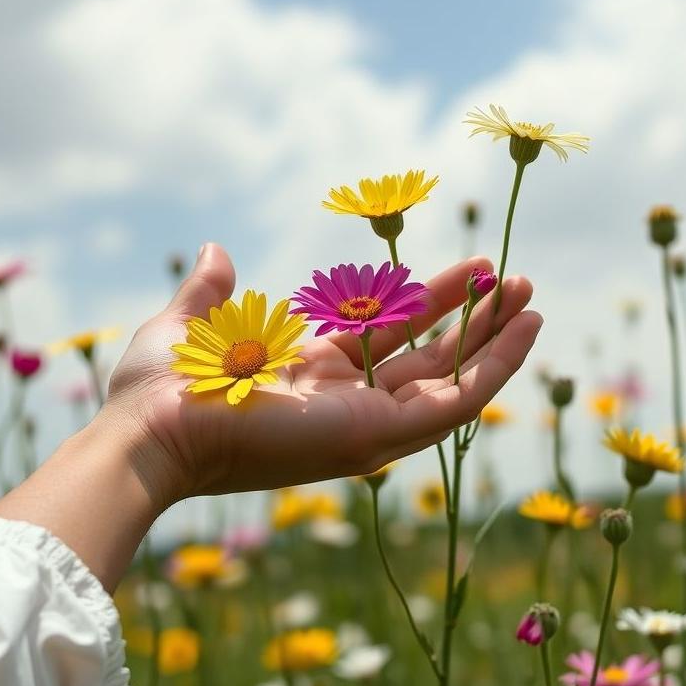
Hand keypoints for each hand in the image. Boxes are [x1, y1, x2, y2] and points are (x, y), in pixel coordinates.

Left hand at [106, 243, 541, 503]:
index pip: (388, 333)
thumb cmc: (163, 385)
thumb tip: (216, 251)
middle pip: (429, 354)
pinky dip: (496, 366)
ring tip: (530, 292)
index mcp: (311, 371)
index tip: (467, 272)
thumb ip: (210, 290)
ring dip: (495, 336)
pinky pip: (458, 401)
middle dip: (472, 316)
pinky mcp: (383, 434)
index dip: (429, 302)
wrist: (155, 429)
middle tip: (512, 278)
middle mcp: (347, 397)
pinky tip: (527, 328)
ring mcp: (370, 420)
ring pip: (452, 377)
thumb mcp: (189, 322)